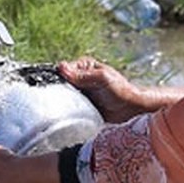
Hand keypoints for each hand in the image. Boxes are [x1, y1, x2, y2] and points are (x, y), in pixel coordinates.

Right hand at [60, 56, 183, 121]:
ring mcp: (80, 93)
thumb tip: (62, 67)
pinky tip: (63, 116)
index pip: (62, 70)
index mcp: (83, 66)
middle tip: (53, 102)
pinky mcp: (81, 106)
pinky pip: (69, 108)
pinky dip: (66, 112)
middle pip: (60, 84)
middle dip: (56, 92)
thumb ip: (83, 75)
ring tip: (56, 110)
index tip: (52, 89)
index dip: (55, 79)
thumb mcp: (102, 79)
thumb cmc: (121, 90)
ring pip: (62, 97)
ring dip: (60, 103)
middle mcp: (79, 78)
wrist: (132, 109)